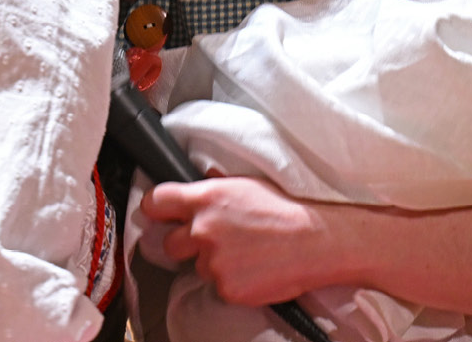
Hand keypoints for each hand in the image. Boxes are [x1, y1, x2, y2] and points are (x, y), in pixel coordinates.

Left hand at [140, 176, 336, 305]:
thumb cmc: (287, 209)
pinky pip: (219, 287)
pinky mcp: (226, 288)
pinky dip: (232, 281)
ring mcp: (213, 261)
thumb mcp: (248, 184)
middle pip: (170, 242)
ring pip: (197, 266)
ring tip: (246, 253)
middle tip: (213, 240)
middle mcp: (204, 229)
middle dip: (186, 243)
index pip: (157, 201)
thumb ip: (216, 187)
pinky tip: (254, 269)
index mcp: (207, 198)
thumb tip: (201, 184)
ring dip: (214, 262)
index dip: (155, 208)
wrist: (315, 241)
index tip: (158, 214)